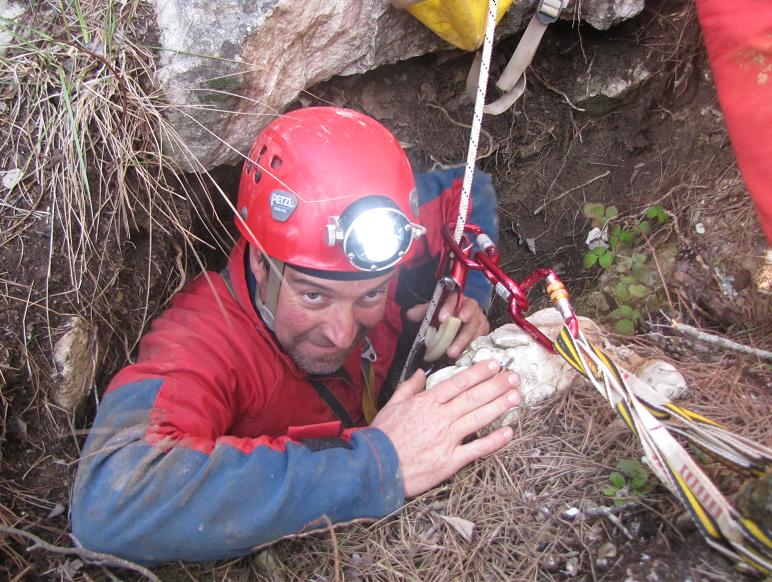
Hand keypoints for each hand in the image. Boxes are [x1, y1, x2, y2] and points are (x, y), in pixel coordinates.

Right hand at [371, 360, 519, 496]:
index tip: (494, 364)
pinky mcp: (450, 460)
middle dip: (497, 385)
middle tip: (514, 376)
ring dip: (500, 406)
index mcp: (426, 403)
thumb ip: (408, 388)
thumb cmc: (382, 437)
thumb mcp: (391, 405)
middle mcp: (440, 418)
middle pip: (474, 397)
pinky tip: (509, 432)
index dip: (478, 372)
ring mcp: (447, 439)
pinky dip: (494, 441)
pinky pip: (477, 449)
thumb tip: (420, 373)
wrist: (375, 467)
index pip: (458, 383)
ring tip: (516, 396)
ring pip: (479, 418)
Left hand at [405, 294, 489, 359]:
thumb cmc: (446, 311)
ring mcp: (479, 319)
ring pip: (475, 331)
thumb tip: (410, 314)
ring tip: (452, 354)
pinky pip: (479, 339)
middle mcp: (471, 307)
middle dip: (460, 333)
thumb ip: (423, 311)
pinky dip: (470, 347)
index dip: (449, 308)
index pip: (455, 300)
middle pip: (470, 317)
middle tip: (450, 345)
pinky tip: (461, 356)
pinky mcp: (483, 330)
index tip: (442, 318)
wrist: (462, 315)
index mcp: (458, 298)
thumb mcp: (434, 309)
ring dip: (464, 343)